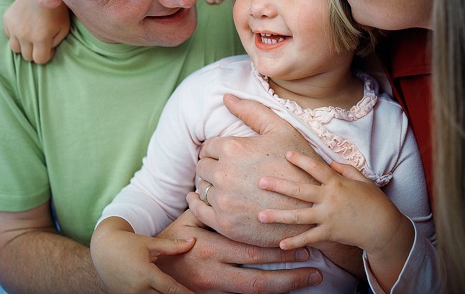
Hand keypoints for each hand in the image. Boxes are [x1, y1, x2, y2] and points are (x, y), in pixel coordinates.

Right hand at [3, 0, 69, 63]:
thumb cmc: (57, 10)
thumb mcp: (64, 29)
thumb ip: (55, 44)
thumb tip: (47, 51)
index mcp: (41, 38)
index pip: (39, 60)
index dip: (47, 56)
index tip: (50, 47)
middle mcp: (24, 35)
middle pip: (27, 56)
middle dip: (35, 52)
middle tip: (42, 41)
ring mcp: (14, 27)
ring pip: (15, 49)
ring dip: (24, 46)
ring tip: (32, 36)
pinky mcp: (7, 20)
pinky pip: (9, 36)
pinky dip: (16, 35)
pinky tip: (25, 27)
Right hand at [91, 217, 195, 293]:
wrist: (102, 249)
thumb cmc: (128, 243)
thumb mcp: (151, 243)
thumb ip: (173, 246)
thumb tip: (193, 241)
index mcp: (146, 274)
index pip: (171, 289)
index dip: (185, 293)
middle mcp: (137, 289)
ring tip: (178, 293)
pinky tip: (160, 292)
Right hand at [156, 210, 322, 292]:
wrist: (150, 273)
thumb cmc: (171, 241)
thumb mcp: (188, 221)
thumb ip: (211, 206)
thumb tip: (235, 182)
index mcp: (209, 249)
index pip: (250, 251)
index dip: (278, 249)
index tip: (302, 243)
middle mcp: (213, 273)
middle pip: (258, 278)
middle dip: (289, 273)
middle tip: (314, 266)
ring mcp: (213, 289)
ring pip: (255, 291)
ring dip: (285, 285)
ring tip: (311, 278)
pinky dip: (267, 292)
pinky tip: (288, 288)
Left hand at [190, 94, 320, 246]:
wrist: (313, 207)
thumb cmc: (299, 165)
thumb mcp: (281, 130)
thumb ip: (252, 111)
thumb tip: (226, 96)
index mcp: (233, 149)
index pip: (209, 147)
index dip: (216, 150)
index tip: (222, 154)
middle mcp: (224, 174)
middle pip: (202, 167)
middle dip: (211, 166)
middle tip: (223, 170)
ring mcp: (223, 201)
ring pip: (201, 188)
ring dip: (208, 185)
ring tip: (220, 185)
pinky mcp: (225, 223)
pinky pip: (199, 211)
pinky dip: (197, 204)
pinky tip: (200, 200)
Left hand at [257, 151, 406, 252]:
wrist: (383, 227)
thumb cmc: (373, 201)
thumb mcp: (362, 179)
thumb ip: (345, 169)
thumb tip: (330, 162)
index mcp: (336, 182)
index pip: (315, 167)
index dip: (301, 159)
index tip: (286, 153)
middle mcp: (329, 198)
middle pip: (299, 190)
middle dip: (278, 185)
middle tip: (260, 182)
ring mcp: (328, 216)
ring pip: (298, 216)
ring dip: (277, 216)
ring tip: (260, 215)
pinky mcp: (329, 233)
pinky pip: (308, 238)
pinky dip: (294, 242)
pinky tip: (279, 244)